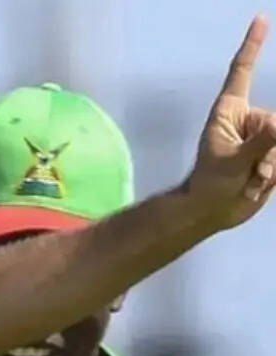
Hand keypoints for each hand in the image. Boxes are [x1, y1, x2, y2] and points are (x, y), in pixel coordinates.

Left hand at [186, 15, 275, 230]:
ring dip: (272, 167)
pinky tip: (257, 185)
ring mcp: (263, 136)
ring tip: (249, 181)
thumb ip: (260, 143)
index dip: (252, 46)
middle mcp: (249, 119)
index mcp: (230, 111)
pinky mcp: (273, 153)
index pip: (242, 72)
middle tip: (247, 172)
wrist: (213, 211)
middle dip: (270, 152)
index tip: (260, 18)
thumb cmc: (210, 183)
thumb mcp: (233, 162)